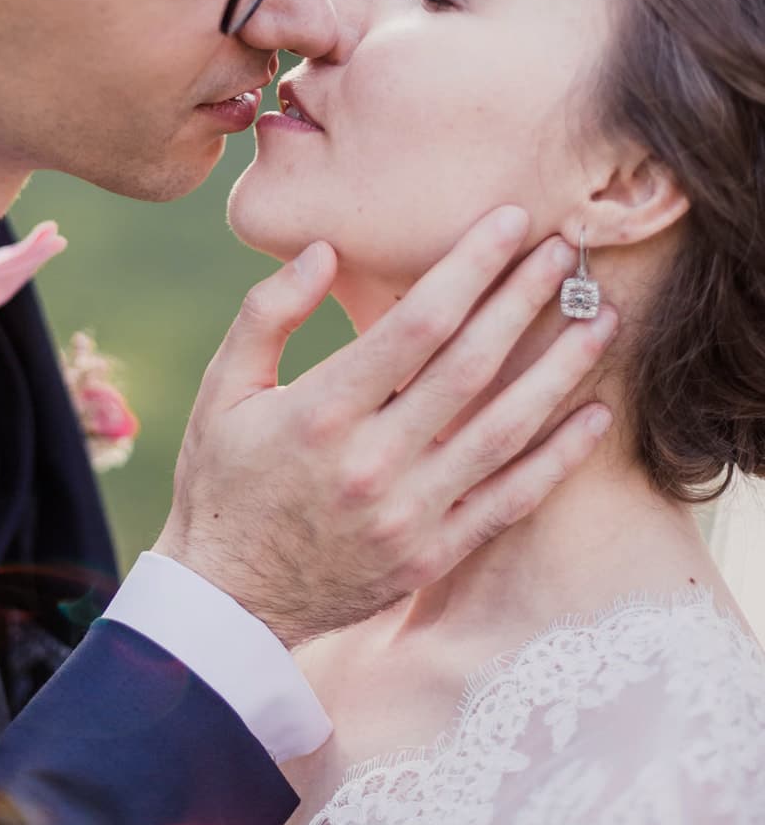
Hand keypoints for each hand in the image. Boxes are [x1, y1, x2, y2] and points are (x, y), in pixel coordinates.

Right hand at [153, 206, 616, 646]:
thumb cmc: (223, 478)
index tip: (508, 222)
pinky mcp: (433, 555)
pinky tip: (594, 415)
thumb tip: (325, 250)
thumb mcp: (224, 388)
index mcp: (321, 412)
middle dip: (524, 299)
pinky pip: (510, 501)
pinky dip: (557, 457)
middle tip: (566, 251)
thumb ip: (268, 312)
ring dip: (560, 370)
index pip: (416, 325)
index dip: (469, 267)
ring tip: (602, 318)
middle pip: (471, 366)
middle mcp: (373, 463)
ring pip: (504, 430)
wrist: (228, 602)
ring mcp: (409, 515)